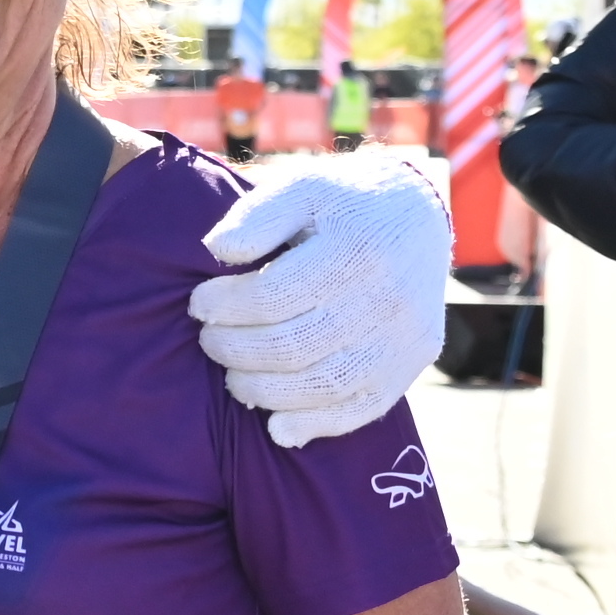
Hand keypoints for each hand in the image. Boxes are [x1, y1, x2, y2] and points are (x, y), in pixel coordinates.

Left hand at [191, 148, 448, 446]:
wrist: (417, 214)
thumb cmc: (342, 202)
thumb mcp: (300, 186)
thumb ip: (257, 215)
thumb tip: (218, 251)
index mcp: (355, 249)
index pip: (273, 296)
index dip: (224, 307)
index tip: (198, 304)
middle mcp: (387, 298)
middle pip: (295, 346)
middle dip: (235, 350)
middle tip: (209, 341)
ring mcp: (404, 336)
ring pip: (326, 385)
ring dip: (266, 392)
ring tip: (233, 377)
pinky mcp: (413, 361)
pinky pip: (363, 408)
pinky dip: (317, 424)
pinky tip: (278, 428)